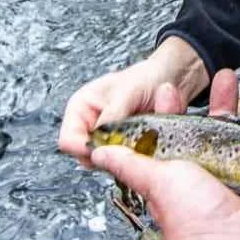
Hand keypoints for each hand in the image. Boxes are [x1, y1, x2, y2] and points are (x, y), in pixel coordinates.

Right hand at [58, 36, 208, 167]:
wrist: (170, 78)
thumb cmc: (146, 78)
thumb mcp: (127, 92)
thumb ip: (112, 116)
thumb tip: (99, 141)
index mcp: (80, 109)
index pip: (68, 141)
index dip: (85, 149)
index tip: (108, 149)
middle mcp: (89, 126)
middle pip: (86, 157)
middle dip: (109, 153)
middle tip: (131, 141)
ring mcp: (106, 139)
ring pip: (106, 162)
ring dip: (126, 154)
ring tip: (143, 137)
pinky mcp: (123, 147)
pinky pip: (124, 162)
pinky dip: (137, 156)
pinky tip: (148, 141)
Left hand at [91, 67, 239, 239]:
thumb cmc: (191, 218)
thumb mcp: (154, 181)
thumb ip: (130, 163)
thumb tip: (96, 152)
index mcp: (185, 173)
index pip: (179, 134)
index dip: (174, 110)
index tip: (169, 88)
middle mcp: (216, 173)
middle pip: (221, 127)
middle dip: (223, 99)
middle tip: (223, 73)